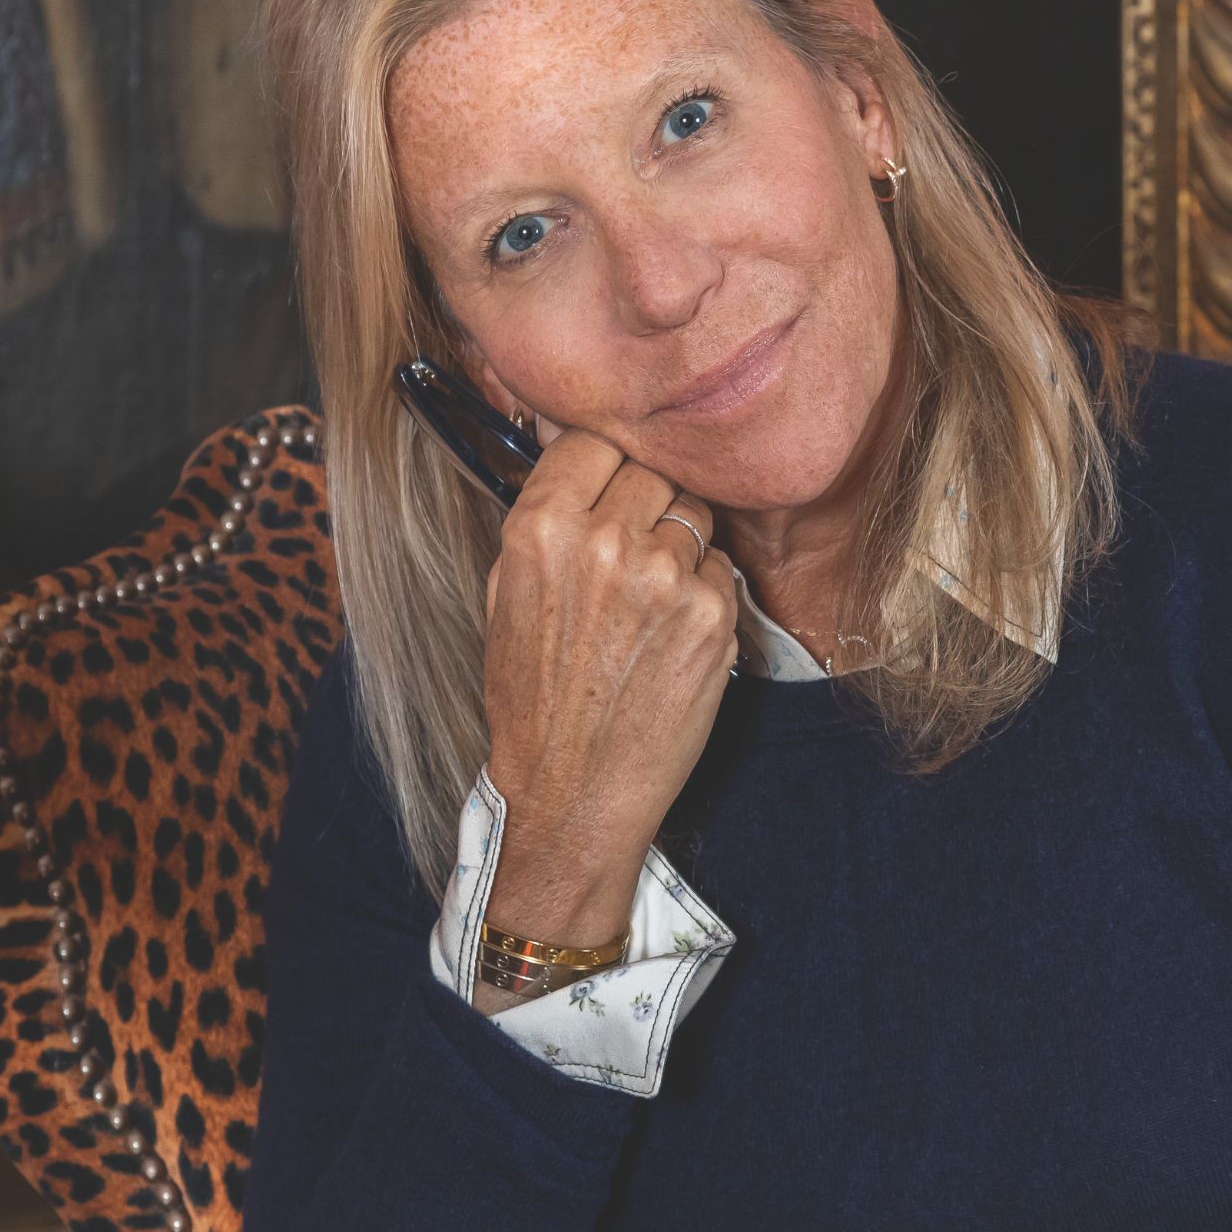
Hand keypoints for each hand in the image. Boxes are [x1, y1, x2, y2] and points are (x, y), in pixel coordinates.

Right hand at [478, 423, 738, 951]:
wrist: (572, 790)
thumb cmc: (535, 698)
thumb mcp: (509, 593)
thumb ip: (548, 518)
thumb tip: (577, 451)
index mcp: (541, 528)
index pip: (594, 441)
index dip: (606, 465)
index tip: (607, 487)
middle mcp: (604, 541)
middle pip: (653, 470)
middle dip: (647, 504)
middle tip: (632, 554)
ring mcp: (666, 576)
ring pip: (694, 514)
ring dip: (681, 544)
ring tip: (650, 601)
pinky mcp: (714, 613)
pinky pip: (723, 566)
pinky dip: (707, 590)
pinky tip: (674, 633)